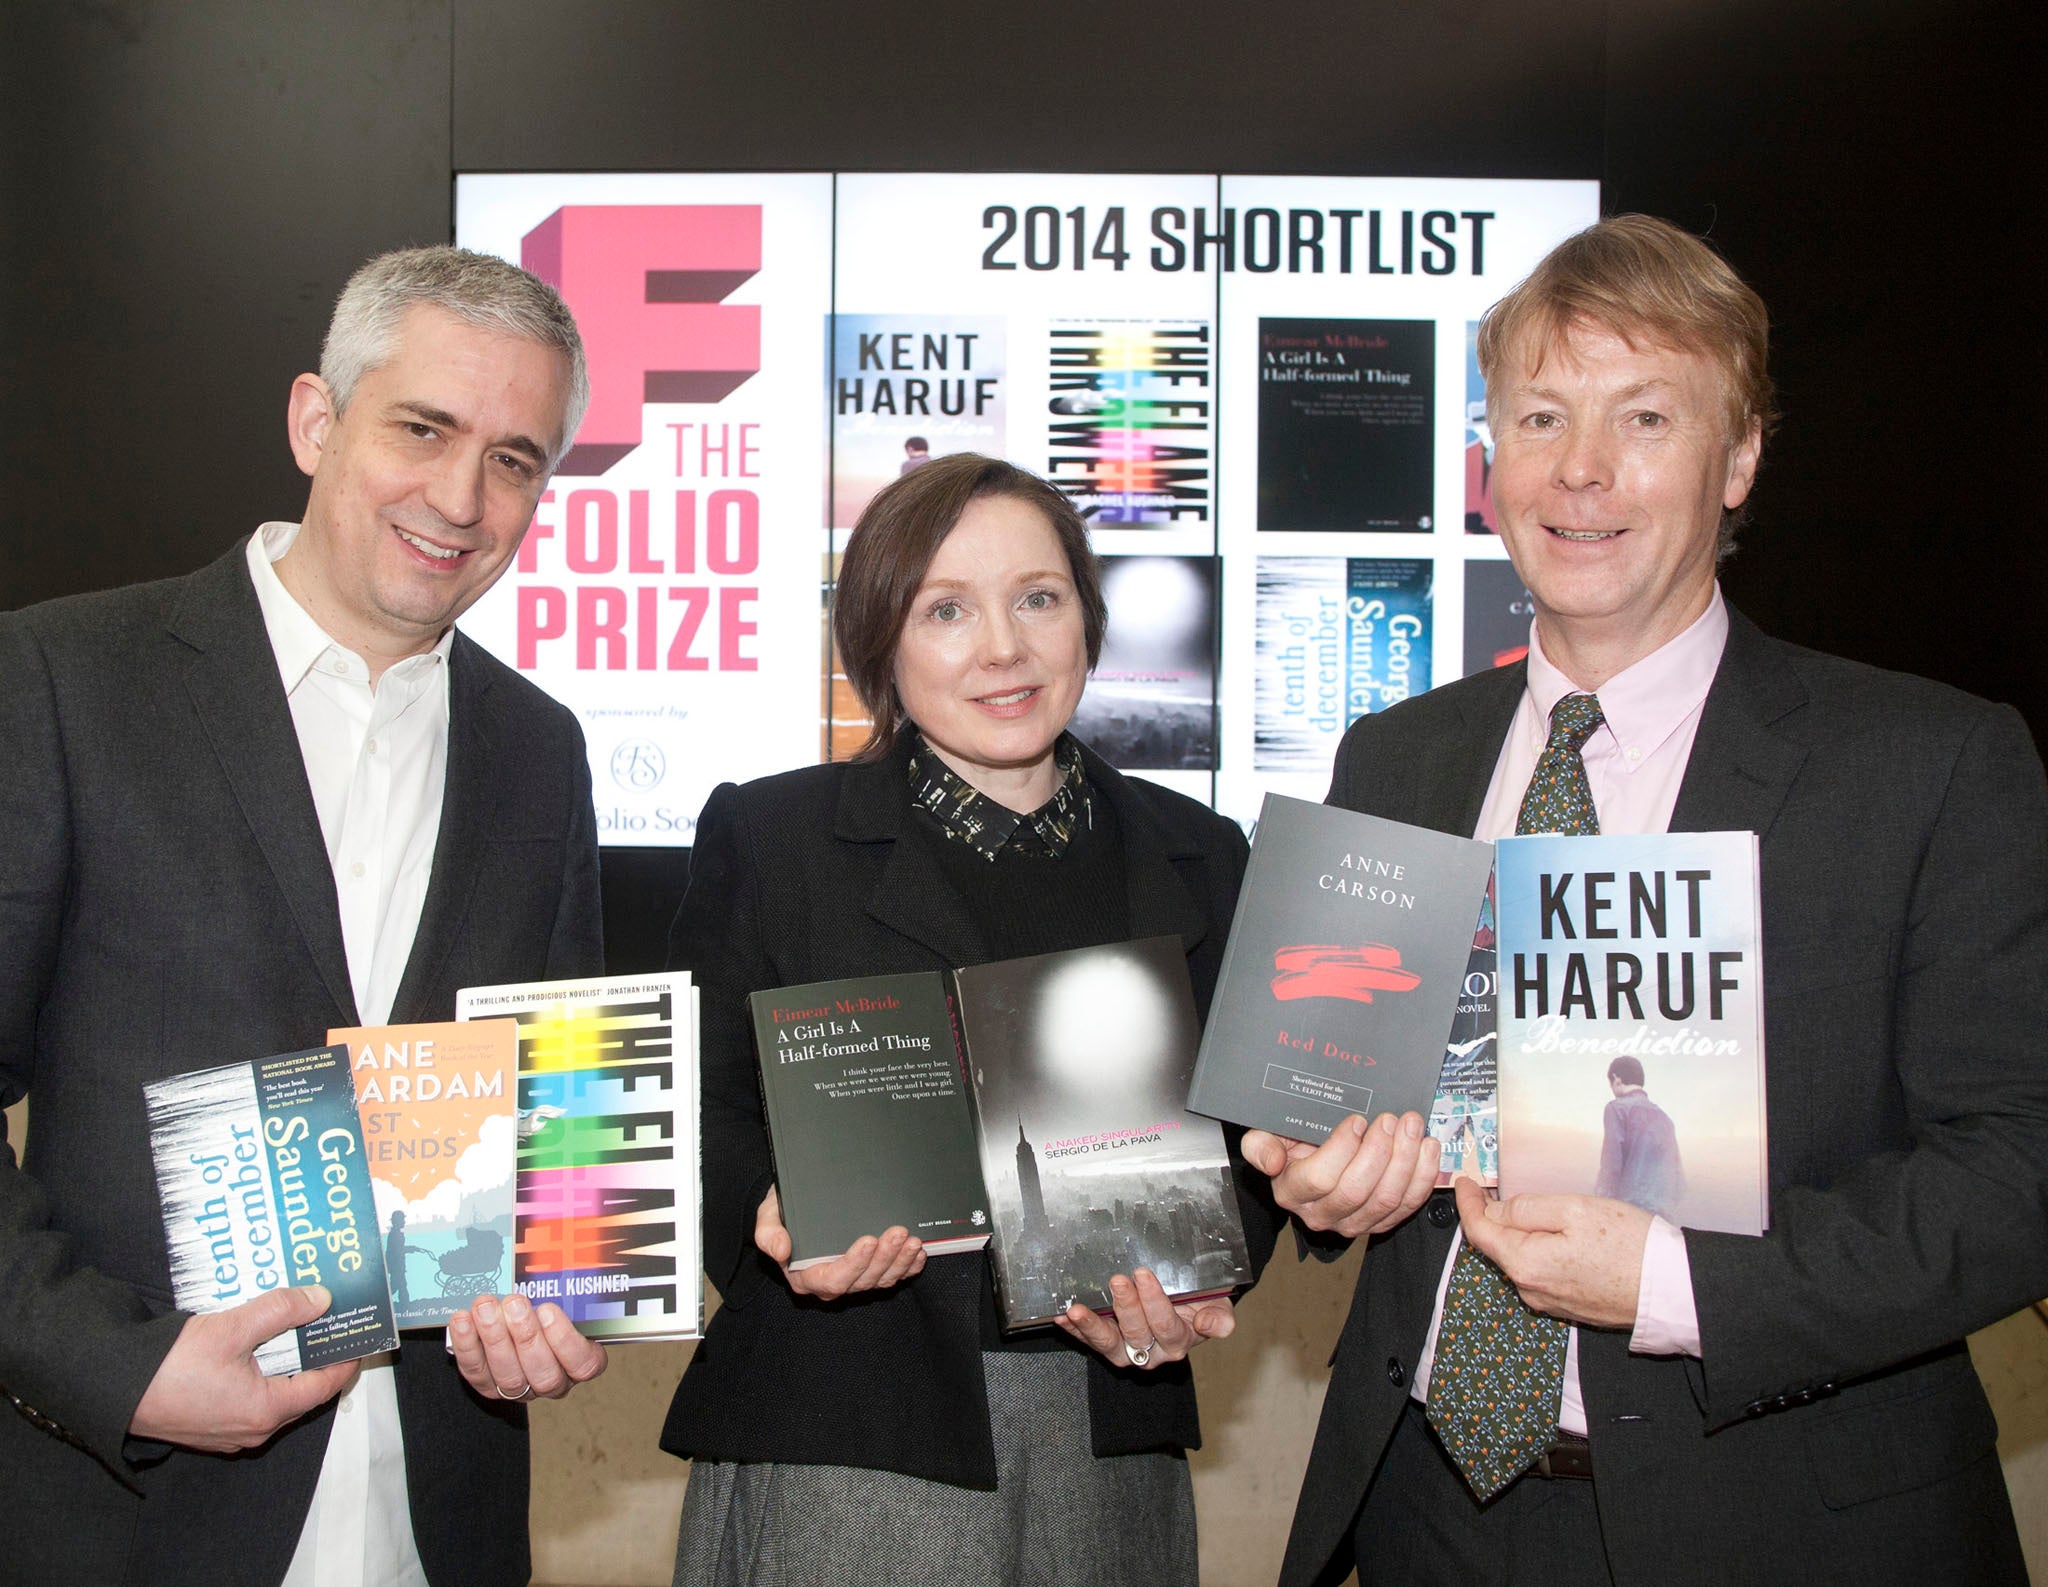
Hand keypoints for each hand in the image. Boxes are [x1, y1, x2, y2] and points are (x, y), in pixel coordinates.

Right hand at [129, 1285, 360, 1451]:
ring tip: (298, 1328)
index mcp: (266, 1411)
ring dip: (287, 1363)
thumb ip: (281, 1311)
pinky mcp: (210, 1425)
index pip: (325, 1386)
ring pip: (275, 1395)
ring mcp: (230, 1432)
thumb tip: (321, 1300)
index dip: (345, 1359)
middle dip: (318, 1357)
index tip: (359, 1335)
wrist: (113, 1389)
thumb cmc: (171, 1365)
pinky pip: (250, 1399)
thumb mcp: (233, 1328)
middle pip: (302, 1391)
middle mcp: (252, 1429)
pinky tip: (258, 1346)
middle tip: (330, 1324)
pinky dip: (262, 1373)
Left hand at [445, 1292, 607, 1401]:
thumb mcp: (564, 1299)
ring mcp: (519, 1388)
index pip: (583, 1364)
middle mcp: (552, 1380)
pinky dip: (468, 1344)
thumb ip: (565, 1288)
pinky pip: (476, 1371)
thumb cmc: (547, 1310)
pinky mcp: (488, 1385)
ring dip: (494, 1338)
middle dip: (526, 1335)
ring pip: (509, 1375)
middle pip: (544, 1373)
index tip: (548, 1309)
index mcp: (579, 1362)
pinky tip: (463, 1320)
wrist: (513, 1327)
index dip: (565, 1339)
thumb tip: (570, 1246)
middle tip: (514, 1303)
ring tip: (486, 1307)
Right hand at [754, 1184, 925, 1301]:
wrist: (796, 1210)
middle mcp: (833, 1281)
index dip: (853, 1264)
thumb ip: (768, 1234)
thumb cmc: (783, 1215)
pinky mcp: (872, 1272)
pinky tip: (918, 1253)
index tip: (868, 1240)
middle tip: (897, 1233)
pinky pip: (893, 1276)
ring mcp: (855, 1278)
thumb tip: (780, 1250)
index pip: (833, 1279)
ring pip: (881, 1279)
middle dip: (884, 1258)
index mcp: (806, 1276)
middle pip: (863, 1280)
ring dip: (900, 1261)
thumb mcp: (767, 1218)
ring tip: (912, 1240)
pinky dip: (908, 1266)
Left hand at [1053, 1268, 1233, 1368]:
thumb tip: (1214, 1326)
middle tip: (1118, 1281)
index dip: (1155, 1302)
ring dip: (1090, 1326)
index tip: (1144, 1274)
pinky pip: (1087, 1339)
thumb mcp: (1218, 1308)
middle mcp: (1150, 1352)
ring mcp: (1125, 1349)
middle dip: (1126, 1307)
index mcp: (1177, 1342)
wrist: (1185, 1308)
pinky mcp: (1105, 1343)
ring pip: (1107, 1343)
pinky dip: (1072, 1329)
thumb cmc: (1199, 1305)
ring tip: (1076, 1311)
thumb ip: (1218, 1319)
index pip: (1166, 1325)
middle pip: (1136, 1333)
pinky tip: (1061, 1315)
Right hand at [1241, 1112, 1439, 1238]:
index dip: (1342, 1149)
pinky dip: (1422, 1177)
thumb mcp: (1265, 1136)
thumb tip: (1271, 1161)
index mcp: (1292, 1193)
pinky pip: (1408, 1206)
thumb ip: (1260, 1146)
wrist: (1310, 1162)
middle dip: (1380, 1151)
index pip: (1320, 1179)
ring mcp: (1353, 1223)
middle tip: (1391, 1119)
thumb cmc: (1291, 1144)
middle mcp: (1321, 1215)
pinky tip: (1427, 1148)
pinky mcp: (1380, 1223)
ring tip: (1411, 1126)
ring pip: (1386, 1199)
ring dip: (1405, 1160)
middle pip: (1357, 1190)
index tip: (1356, 1120)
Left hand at [1454, 1178, 1651, 1328]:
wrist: (1672, 1290)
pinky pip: (1540, 1273)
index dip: (1468, 1204)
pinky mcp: (1570, 1306)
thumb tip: (1497, 1210)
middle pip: (1498, 1248)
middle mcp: (1532, 1289)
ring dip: (1515, 1234)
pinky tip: (1548, 1235)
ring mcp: (1551, 1301)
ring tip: (1519, 1207)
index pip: (1480, 1232)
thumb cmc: (1629, 1246)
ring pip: (1520, 1260)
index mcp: (1526, 1264)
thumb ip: (1527, 1209)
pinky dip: (1535, 1250)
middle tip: (1488, 1190)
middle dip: (1490, 1217)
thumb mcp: (1574, 1210)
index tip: (1465, 1182)